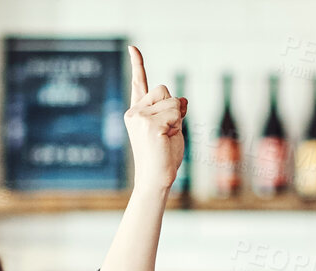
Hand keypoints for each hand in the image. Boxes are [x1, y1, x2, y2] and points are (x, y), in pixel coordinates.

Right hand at [126, 45, 185, 193]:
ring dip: (178, 118)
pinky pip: (176, 112)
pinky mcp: (150, 124)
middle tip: (167, 131)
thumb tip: (183, 99)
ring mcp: (141, 117)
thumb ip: (173, 111)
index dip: (137, 64)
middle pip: (165, 90)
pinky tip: (167, 139)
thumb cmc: (164, 157)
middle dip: (174, 107)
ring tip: (167, 137)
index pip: (138, 83)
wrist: (156, 179)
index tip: (132, 48)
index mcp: (137, 112)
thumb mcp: (171, 128)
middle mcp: (135, 112)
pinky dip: (178, 125)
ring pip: (173, 101)